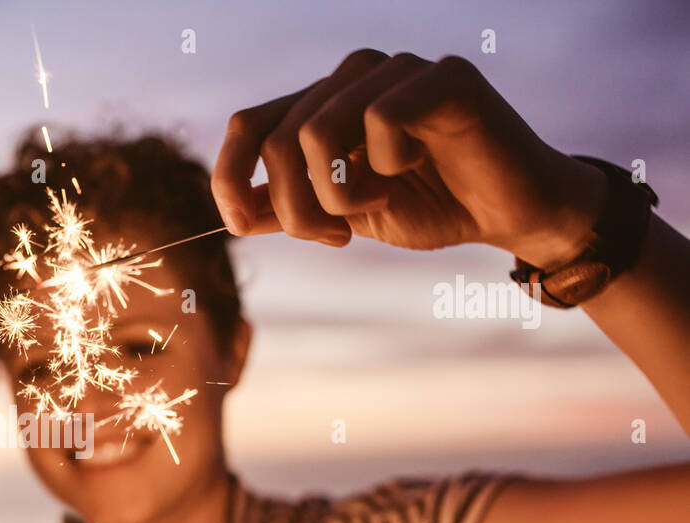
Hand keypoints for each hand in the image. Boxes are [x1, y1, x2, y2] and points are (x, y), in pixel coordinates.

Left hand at [211, 49, 606, 269]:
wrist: (509, 213)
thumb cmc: (431, 207)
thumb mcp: (342, 215)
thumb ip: (287, 208)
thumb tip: (231, 213)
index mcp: (323, 102)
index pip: (246, 126)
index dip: (229, 181)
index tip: (247, 227)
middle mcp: (353, 75)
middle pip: (276, 144)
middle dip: (295, 211)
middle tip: (334, 237)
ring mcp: (397, 70)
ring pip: (314, 133)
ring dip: (336, 195)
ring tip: (376, 204)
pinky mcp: (443, 77)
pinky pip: (378, 119)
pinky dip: (386, 165)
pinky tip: (415, 169)